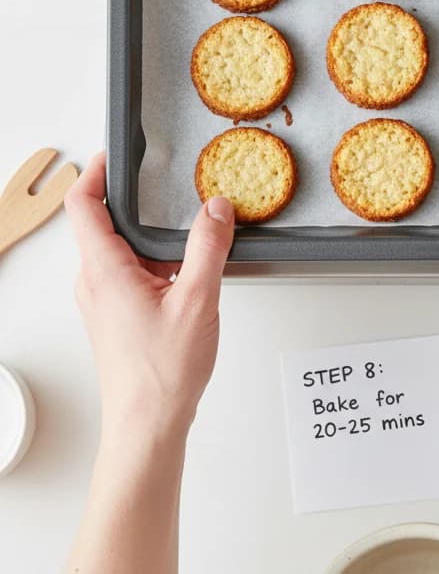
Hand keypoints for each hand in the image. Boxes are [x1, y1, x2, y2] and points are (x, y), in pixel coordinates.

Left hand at [65, 152, 234, 439]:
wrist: (148, 424)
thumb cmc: (162, 372)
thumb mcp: (198, 299)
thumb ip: (208, 247)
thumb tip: (216, 208)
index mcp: (104, 270)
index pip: (84, 206)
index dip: (94, 172)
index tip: (114, 151)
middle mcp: (95, 282)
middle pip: (100, 222)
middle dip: (129, 195)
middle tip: (158, 175)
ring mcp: (103, 300)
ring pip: (118, 248)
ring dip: (146, 229)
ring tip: (182, 216)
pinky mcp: (117, 314)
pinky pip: (129, 270)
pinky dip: (152, 255)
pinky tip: (185, 262)